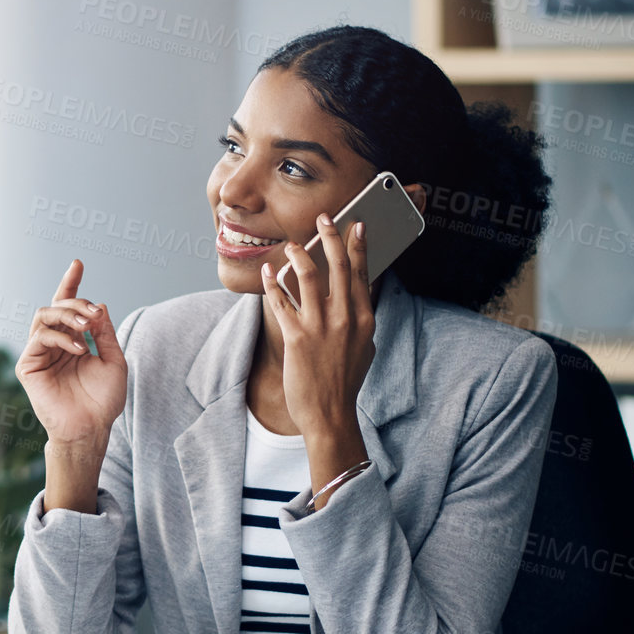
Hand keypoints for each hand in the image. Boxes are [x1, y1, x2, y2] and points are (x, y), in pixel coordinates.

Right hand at [16, 259, 126, 452]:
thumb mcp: (114, 360)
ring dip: (67, 314)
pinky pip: (40, 337)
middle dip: (76, 302)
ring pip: (44, 315)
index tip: (78, 263)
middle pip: (56, 306)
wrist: (91, 428)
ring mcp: (39, 354)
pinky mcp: (28, 366)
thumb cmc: (103, 400)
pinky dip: (61, 337)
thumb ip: (105, 332)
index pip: (68, 307)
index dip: (71, 284)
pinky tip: (79, 349)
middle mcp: (53, 344)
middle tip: (93, 313)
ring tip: (87, 327)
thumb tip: (99, 304)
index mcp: (72, 341)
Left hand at [260, 211, 374, 479]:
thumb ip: (360, 320)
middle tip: (323, 218)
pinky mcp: (296, 338)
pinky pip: (281, 301)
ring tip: (290, 244)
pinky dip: (272, 283)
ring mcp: (320, 327)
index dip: (358, 247)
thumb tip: (358, 296)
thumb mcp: (364, 347)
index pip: (362, 274)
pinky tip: (268, 272)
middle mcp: (345, 319)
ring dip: (297, 254)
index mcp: (365, 319)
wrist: (330, 415)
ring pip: (307, 276)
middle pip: (338, 266)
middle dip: (331, 237)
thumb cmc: (345, 382)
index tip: (355, 225)